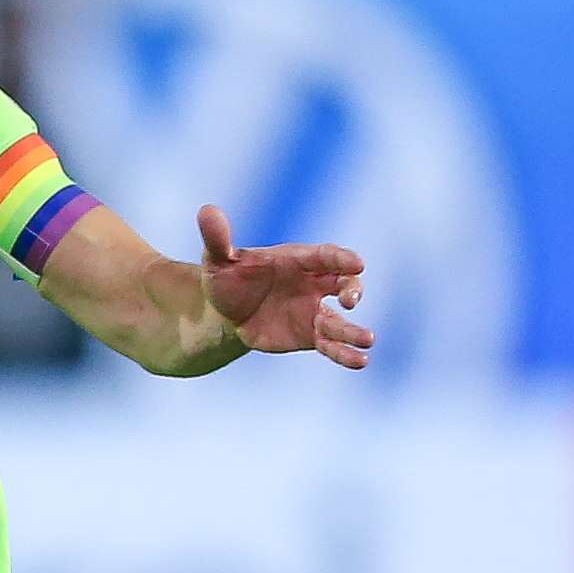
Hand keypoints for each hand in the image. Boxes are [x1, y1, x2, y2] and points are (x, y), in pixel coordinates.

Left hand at [197, 205, 371, 367]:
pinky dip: (345, 353)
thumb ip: (218, 239)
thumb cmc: (227, 279)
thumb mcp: (218, 260)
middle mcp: (313, 284)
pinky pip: (331, 345)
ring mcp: (314, 311)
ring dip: (354, 330)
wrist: (225, 312)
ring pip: (340, 320)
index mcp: (298, 260)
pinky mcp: (310, 336)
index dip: (341, 259)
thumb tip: (206, 211)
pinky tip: (360, 361)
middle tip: (350, 300)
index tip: (357, 263)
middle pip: (344, 283)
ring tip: (367, 340)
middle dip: (352, 289)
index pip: (325, 256)